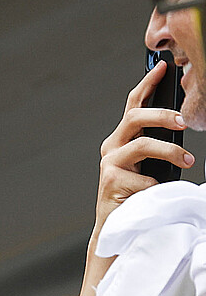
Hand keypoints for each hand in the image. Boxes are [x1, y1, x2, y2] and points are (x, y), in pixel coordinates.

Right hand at [96, 61, 191, 231]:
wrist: (118, 228)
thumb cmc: (136, 196)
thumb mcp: (150, 166)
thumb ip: (156, 148)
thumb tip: (179, 129)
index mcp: (121, 141)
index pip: (133, 105)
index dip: (146, 84)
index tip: (162, 67)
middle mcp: (112, 148)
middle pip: (135, 117)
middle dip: (161, 114)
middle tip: (183, 122)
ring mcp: (109, 164)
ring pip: (143, 145)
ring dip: (169, 151)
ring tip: (187, 161)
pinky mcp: (111, 180)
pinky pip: (145, 177)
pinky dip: (157, 186)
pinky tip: (154, 195)